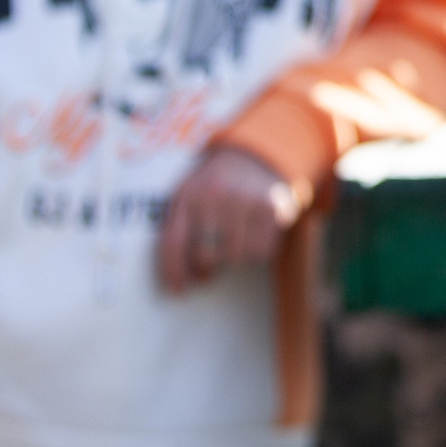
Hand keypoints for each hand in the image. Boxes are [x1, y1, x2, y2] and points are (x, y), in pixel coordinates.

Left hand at [157, 146, 301, 293]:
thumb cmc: (216, 184)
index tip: (178, 291)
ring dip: (234, 256)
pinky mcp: (272, 209)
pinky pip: (262, 251)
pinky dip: (258, 251)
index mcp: (189, 194)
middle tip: (207, 268)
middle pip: (205, 256)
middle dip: (204, 267)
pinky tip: (254, 233)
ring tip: (234, 239)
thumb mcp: (189, 193)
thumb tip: (177, 280)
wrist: (256, 155)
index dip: (173, 271)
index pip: (174, 242)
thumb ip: (178, 228)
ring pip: (235, 257)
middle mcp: (216, 196)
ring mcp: (246, 201)